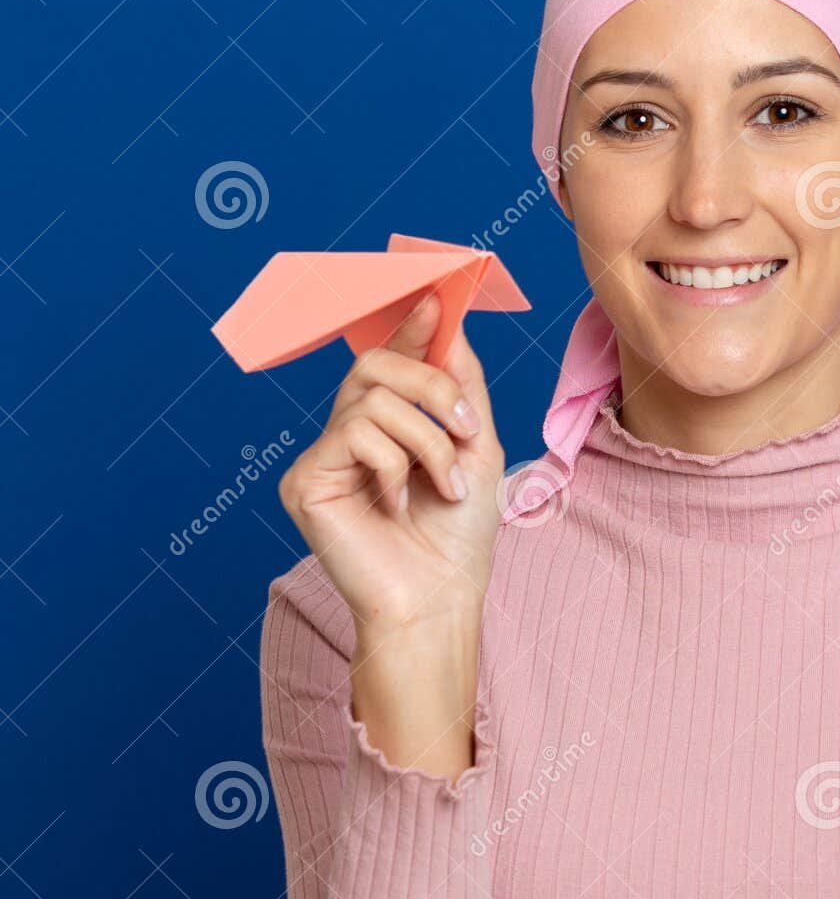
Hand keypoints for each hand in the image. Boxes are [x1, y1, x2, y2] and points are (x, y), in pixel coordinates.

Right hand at [278, 292, 504, 637]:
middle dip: (434, 387)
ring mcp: (322, 457)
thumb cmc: (458, 537)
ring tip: (447, 484)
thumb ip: (461, 386)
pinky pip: (354, 434)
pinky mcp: (304, 480)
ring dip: (428, 439)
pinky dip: (396, 465)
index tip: (437, 298)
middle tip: (468, 427)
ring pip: (372, 400)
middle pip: (375, 364)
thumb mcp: (476, 448)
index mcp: (386, 427)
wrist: (440, 600)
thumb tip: (448, 322)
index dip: (410, 327)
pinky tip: (398, 504)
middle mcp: (347, 435)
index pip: (389, 361)